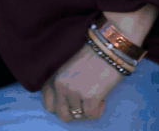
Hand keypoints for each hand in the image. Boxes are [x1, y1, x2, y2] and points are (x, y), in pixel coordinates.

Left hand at [42, 6, 156, 122]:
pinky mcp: (90, 97)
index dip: (62, 106)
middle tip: (85, 103)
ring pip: (78, 115)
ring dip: (87, 110)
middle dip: (75, 111)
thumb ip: (63, 80)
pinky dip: (97, 111)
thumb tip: (69, 99)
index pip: (49, 104)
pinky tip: (102, 100)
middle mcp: (60, 84)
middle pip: (63, 114)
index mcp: (53, 75)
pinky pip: (91, 115)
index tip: (72, 102)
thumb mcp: (68, 64)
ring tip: (95, 98)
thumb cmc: (93, 50)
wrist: (109, 43)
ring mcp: (74, 91)